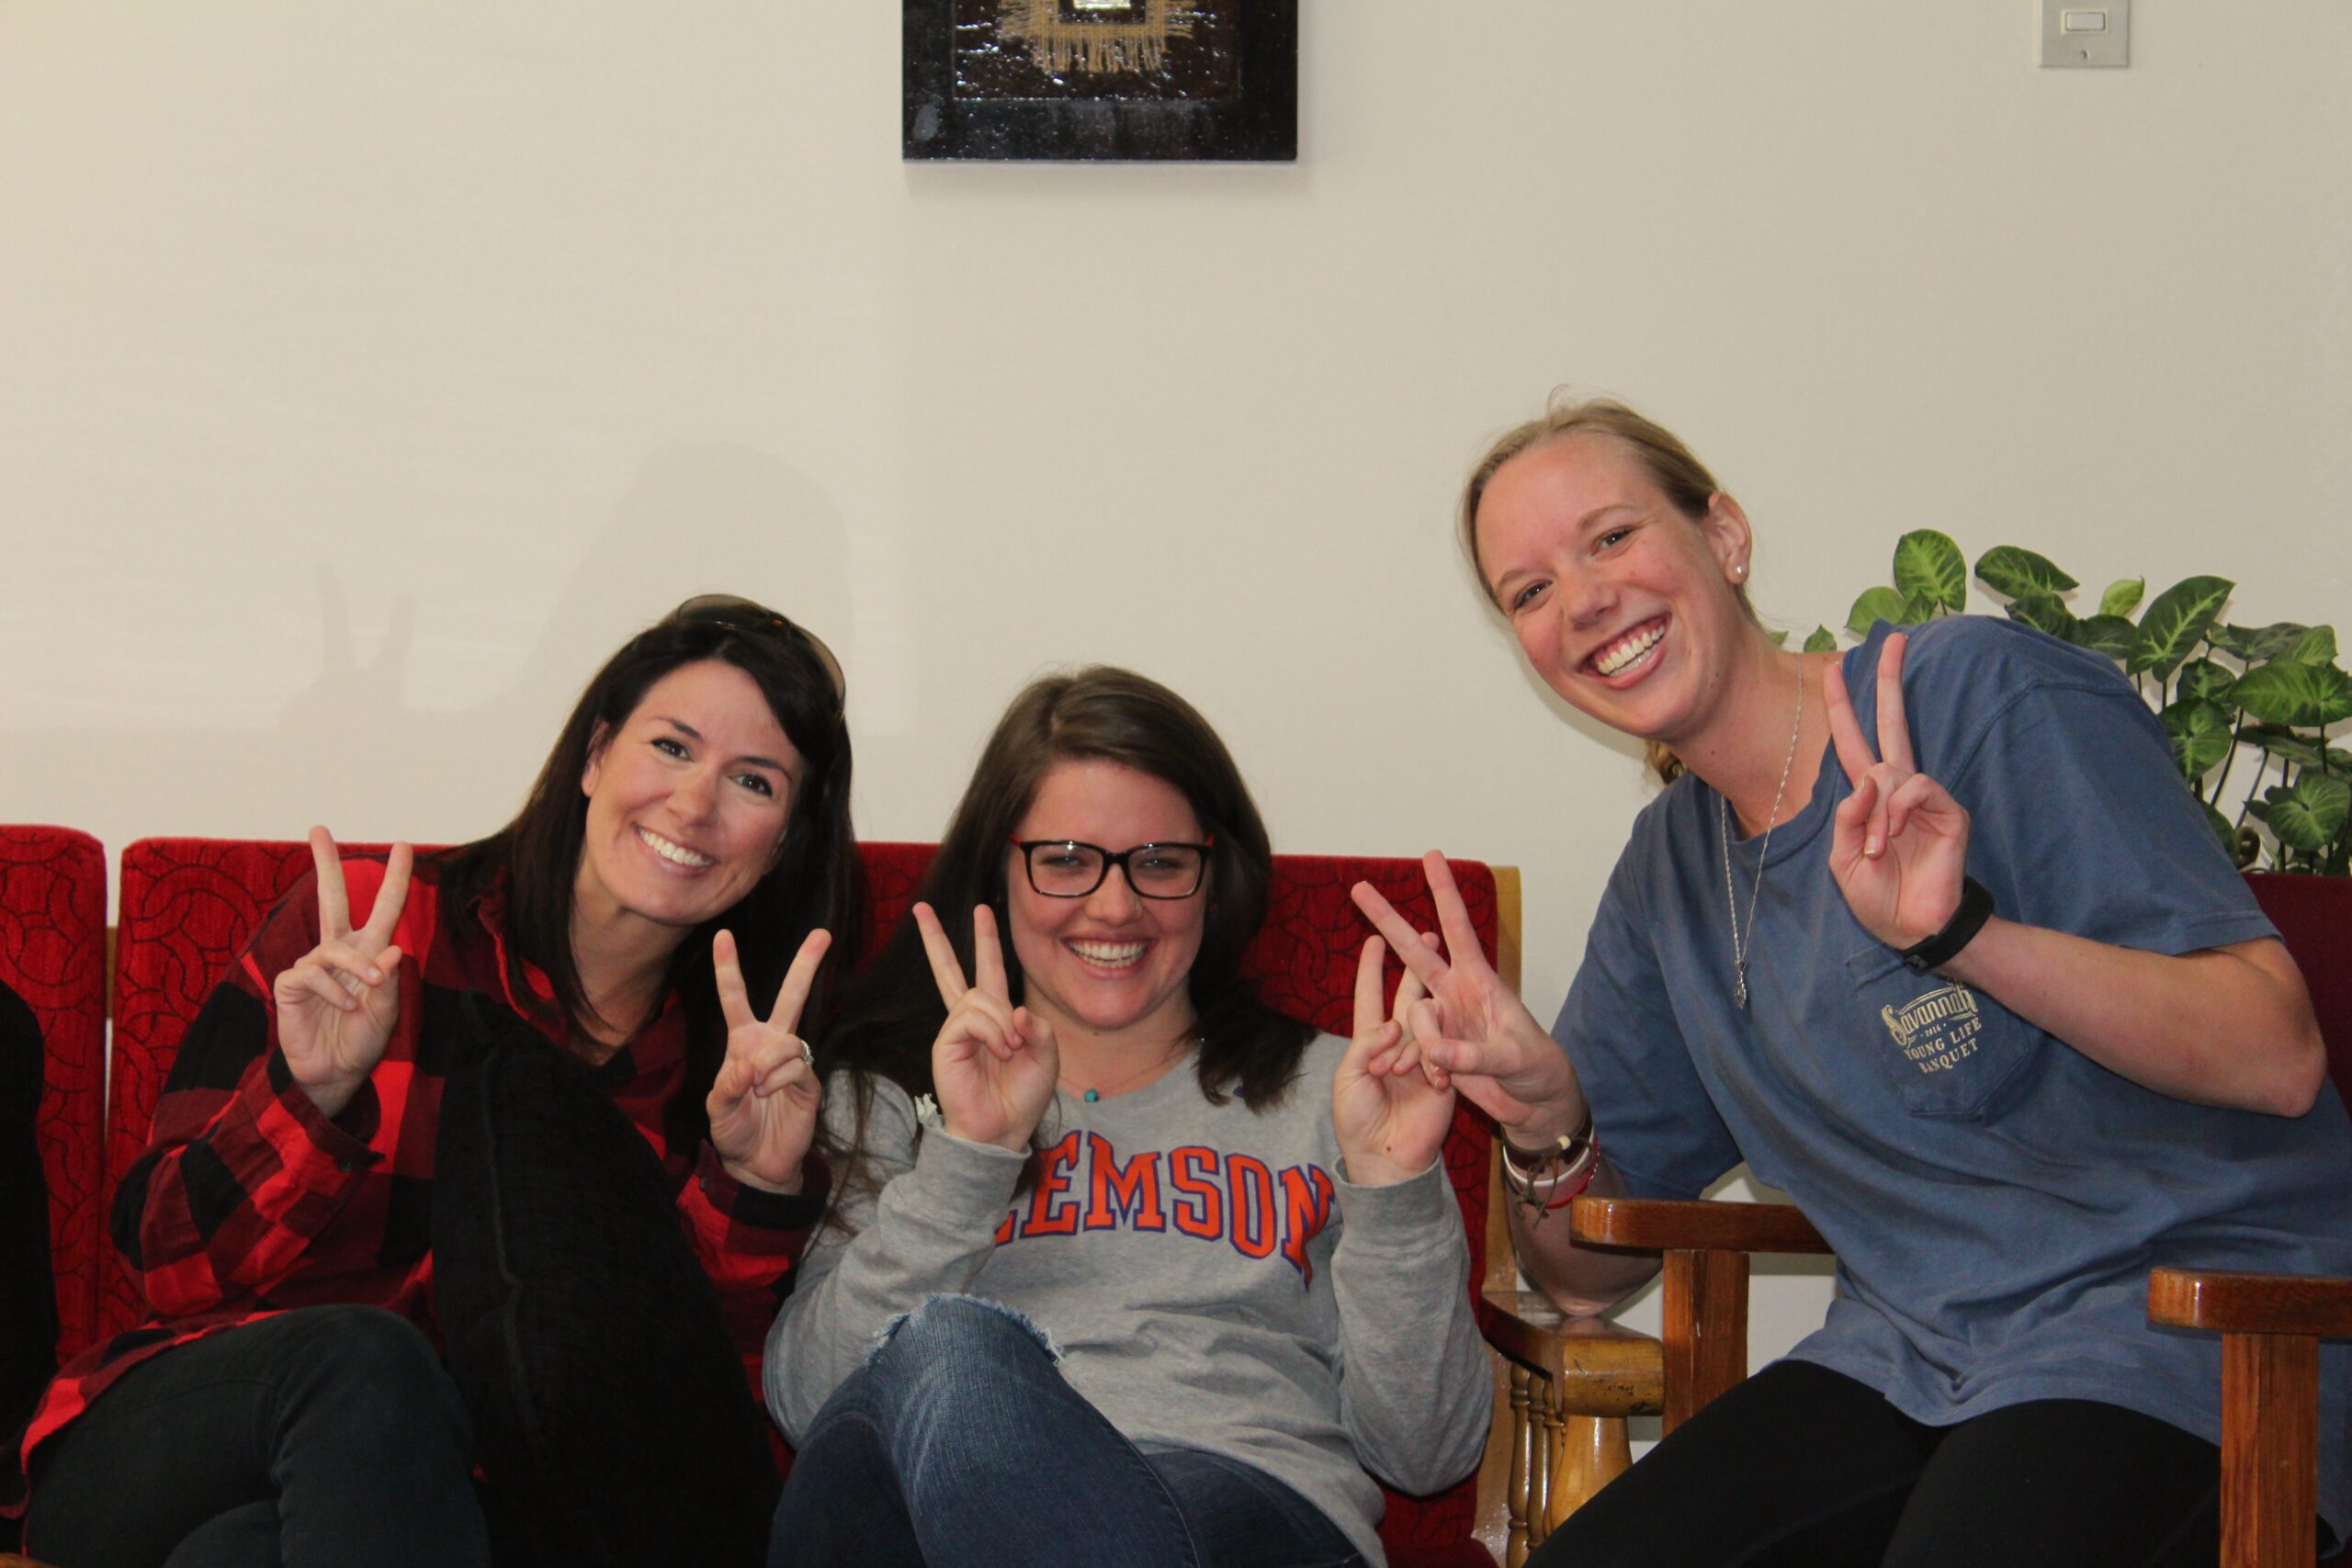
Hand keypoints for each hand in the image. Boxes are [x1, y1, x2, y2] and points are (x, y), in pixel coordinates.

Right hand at [274, 826, 411, 1119]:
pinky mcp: (292, 983)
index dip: (394, 878)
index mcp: (369, 953)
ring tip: (372, 988)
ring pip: (336, 947)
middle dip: (326, 864)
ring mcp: (314, 966)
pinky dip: (335, 990)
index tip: (403, 844)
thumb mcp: (386, 1015)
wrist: (333, 1074)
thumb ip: (390, 984)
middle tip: (318, 828)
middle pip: (332, 899)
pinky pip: (315, 974)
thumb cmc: (361, 1041)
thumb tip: (392, 949)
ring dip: (358, 966)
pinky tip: (344, 1007)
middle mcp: (340, 953)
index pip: (383, 909)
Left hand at [706, 926, 829, 1194]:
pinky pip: (797, 1065)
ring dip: (768, 1063)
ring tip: (757, 1088)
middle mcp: (770, 1044)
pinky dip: (778, 1079)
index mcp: (743, 1041)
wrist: (757, 1163)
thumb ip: (727, 1085)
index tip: (724, 934)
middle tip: (822, 934)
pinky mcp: (809, 1081)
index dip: (729, 968)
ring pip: (788, 1039)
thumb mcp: (716, 1108)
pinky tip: (769, 1093)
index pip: (735, 998)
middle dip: (806, 965)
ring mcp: (792, 1061)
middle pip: (791, 996)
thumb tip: (750, 1067)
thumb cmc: (733, 1130)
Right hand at [917, 903, 1057, 1152]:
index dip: (986, 940)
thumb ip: (1038, 1027)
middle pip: (950, 969)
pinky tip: (1001, 1050)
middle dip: (935, 938)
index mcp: (995, 1017)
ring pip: (980, 998)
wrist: (1001, 1130)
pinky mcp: (946, 1042)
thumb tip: (1015, 1010)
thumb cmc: (1022, 1096)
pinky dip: (993, 1032)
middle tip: (922, 908)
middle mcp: (970, 1018)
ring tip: (1012, 1049)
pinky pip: (971, 1017)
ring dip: (1003, 1022)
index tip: (981, 910)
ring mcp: (955, 1030)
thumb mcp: (1046, 1055)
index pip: (987, 970)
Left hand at [1331, 935, 1456, 1185]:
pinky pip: (1441, 1055)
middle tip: (1427, 935)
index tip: (1373, 939)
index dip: (1370, 969)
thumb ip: (1364, 1047)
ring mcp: (1421, 1058)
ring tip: (1404, 1067)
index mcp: (1368, 1042)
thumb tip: (1390, 1024)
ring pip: (1425, 1025)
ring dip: (1415, 1038)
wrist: (1383, 1157)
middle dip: (1413, 969)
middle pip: (1406, 998)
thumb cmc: (1357, 1119)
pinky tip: (1431, 1078)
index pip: (1368, 997)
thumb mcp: (1349, 1079)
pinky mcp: (1442, 1075)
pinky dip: (1432, 1063)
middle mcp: (1397, 1044)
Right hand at [1351, 852, 1583, 1148]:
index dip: (1444, 892)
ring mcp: (1442, 1019)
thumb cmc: (1535, 1068)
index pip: (1457, 928)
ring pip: (1410, 1012)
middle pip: (1414, 950)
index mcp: (1479, 981)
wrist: (1533, 1102)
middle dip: (1387, 920)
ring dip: (1416, 1042)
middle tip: (1359, 888)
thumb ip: (1473, 1055)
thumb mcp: (1512, 1059)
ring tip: (1442, 1073)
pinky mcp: (1433, 1046)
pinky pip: (1411, 1047)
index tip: (1431, 856)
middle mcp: (1455, 992)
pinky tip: (1437, 1082)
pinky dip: (1418, 1064)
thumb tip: (1434, 1050)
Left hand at [1823, 633, 1971, 949]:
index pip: (1853, 740)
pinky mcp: (1949, 810)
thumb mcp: (1844, 860)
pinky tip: (1895, 837)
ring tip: (1880, 848)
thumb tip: (1866, 780)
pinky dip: (1897, 811)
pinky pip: (1915, 788)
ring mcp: (1924, 796)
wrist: (1912, 928)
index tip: (1833, 667)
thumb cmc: (1878, 897)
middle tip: (1892, 638)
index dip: (1842, 706)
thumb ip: (1848, 820)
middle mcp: (1897, 788)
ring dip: (1876, 812)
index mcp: (1868, 797)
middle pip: (1891, 721)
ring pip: (1891, 770)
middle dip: (1888, 679)